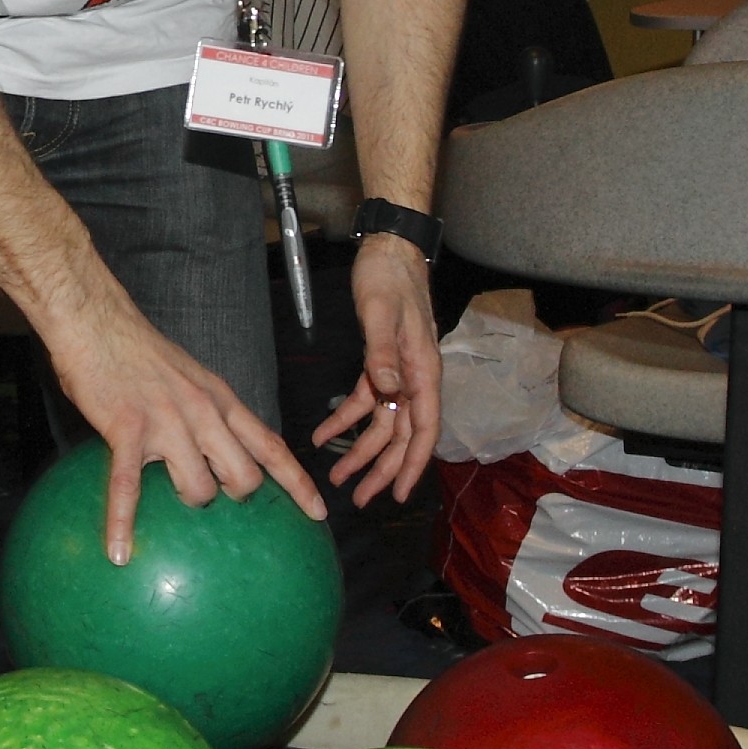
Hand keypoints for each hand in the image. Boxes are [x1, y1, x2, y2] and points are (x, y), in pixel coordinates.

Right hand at [45, 290, 325, 563]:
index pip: (272, 446)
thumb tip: (213, 446)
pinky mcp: (126, 429)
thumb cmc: (134, 348)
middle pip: (244, 477)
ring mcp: (166, 422)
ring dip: (187, 498)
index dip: (297, 484)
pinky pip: (127, 487)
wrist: (94, 319)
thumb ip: (207, 410)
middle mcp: (202, 412)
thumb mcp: (190, 375)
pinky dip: (122, 523)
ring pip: (197, 487)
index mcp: (220, 398)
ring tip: (167, 494)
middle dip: (236, 495)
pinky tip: (120, 552)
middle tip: (216, 493)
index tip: (318, 514)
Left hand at [312, 235, 440, 506]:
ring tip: (338, 476)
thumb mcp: (382, 312)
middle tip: (359, 497)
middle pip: (402, 436)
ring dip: (362, 451)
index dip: (413, 464)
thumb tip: (387, 389)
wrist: (389, 251)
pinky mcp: (380, 364)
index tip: (401, 494)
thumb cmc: (390, 279)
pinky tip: (324, 434)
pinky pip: (365, 401)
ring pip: (383, 424)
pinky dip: (346, 419)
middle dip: (383, 469)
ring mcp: (399, 374)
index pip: (423, 429)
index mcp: (423, 372)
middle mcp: (415, 379)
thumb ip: (383, 352)